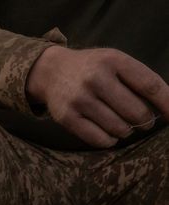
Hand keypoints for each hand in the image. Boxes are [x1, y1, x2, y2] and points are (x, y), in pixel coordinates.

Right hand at [26, 46, 168, 147]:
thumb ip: (139, 79)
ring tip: (124, 126)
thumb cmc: (92, 69)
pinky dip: (110, 140)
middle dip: (144, 121)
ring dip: (126, 131)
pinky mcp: (66, 117)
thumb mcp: (115, 62)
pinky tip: (109, 134)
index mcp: (114, 61)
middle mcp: (96, 79)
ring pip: (119, 128)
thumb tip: (167, 107)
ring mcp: (79, 99)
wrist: (52, 72)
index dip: (167, 103)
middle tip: (143, 121)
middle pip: (136, 111)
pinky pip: (99, 139)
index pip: (150, 85)